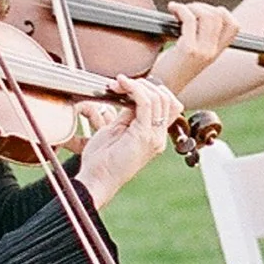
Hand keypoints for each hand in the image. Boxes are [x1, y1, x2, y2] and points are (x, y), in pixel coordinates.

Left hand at [76, 74, 184, 204]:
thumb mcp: (117, 130)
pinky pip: (146, 104)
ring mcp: (154, 137)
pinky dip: (134, 89)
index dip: (151, 89)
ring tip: (118, 83)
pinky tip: (122, 85)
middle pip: (166, 98)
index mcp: (154, 136)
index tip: (128, 85)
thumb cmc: (102, 160)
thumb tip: (131, 95)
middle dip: (144, 84)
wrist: (96, 180)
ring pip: (158, 98)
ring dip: (137, 85)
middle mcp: (158, 137)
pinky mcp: (144, 136)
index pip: (167, 105)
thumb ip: (129, 114)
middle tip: (120, 83)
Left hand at [151, 2, 237, 95]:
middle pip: (219, 15)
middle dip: (201, 6)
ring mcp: (203, 51)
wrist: (160, 90)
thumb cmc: (169, 71)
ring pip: (207, 15)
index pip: (234, 26)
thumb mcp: (191, 56)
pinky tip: (172, 8)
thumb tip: (195, 14)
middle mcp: (212, 52)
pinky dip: (180, 8)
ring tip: (178, 10)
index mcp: (216, 53)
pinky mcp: (188, 50)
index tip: (203, 12)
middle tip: (186, 10)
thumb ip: (199, 40)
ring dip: (191, 6)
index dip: (222, 12)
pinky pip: (189, 19)